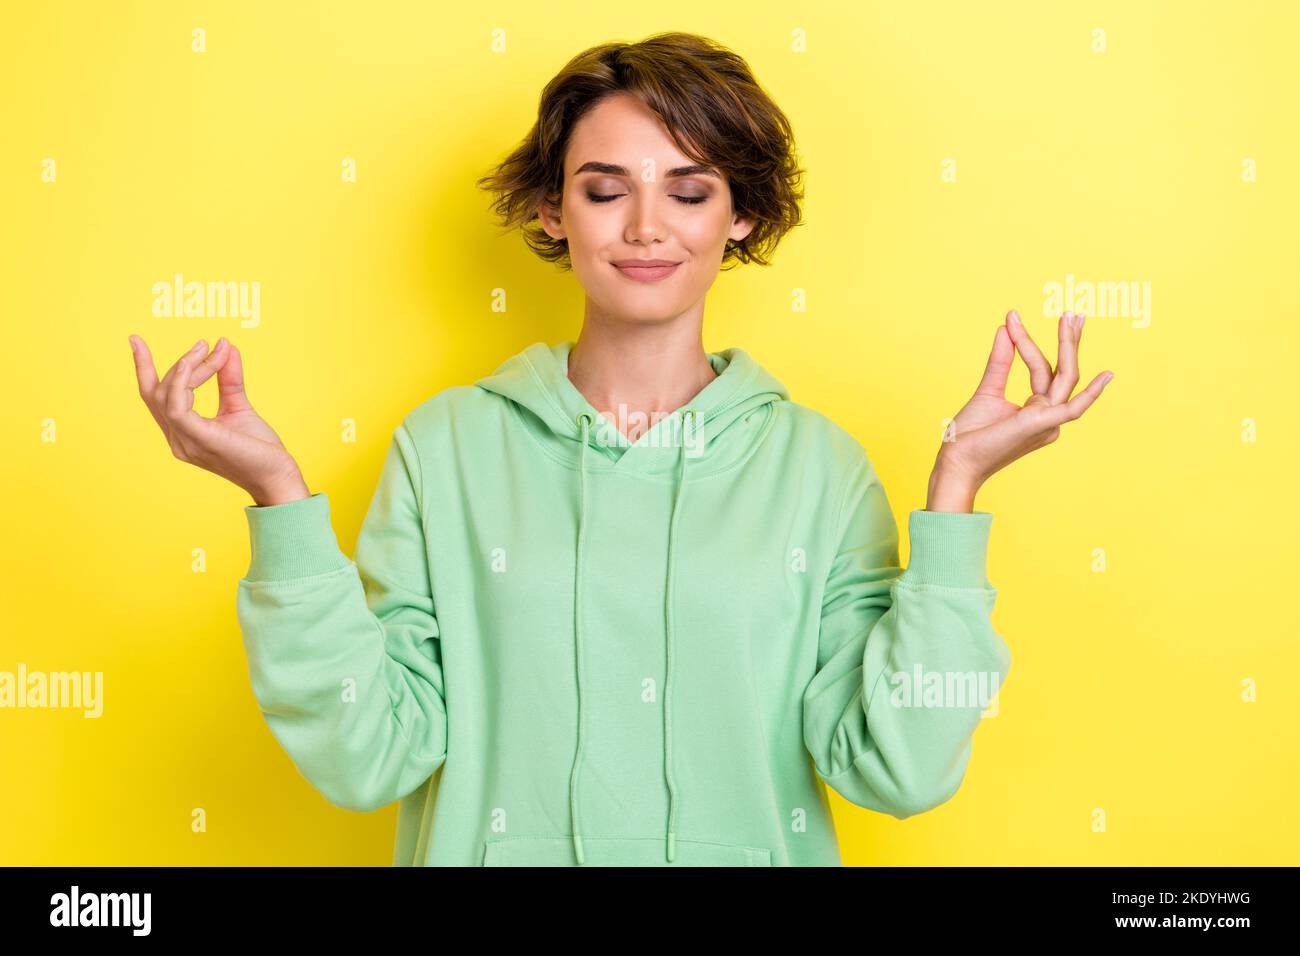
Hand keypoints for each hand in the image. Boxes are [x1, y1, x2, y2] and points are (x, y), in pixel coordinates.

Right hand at [129, 335, 310, 505]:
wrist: (277, 475)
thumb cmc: (259, 448)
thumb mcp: (239, 406)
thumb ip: (228, 379)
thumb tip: (227, 346)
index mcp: (182, 432)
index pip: (153, 397)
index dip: (142, 367)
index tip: (136, 339)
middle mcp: (177, 439)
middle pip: (158, 392)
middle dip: (179, 362)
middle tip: (204, 344)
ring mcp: (186, 441)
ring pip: (166, 395)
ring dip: (186, 366)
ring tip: (206, 348)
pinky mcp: (200, 439)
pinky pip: (177, 406)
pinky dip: (181, 382)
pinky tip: (191, 364)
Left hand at [928, 310, 1113, 497]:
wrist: (957, 461)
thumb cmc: (971, 435)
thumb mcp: (988, 390)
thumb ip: (1000, 360)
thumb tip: (1005, 328)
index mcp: (1037, 409)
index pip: (1041, 368)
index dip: (1027, 341)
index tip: (1012, 316)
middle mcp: (1048, 416)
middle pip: (1064, 371)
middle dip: (1068, 340)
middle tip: (1073, 312)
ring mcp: (1048, 422)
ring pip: (1065, 378)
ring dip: (1068, 346)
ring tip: (1070, 317)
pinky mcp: (1041, 425)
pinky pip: (1072, 408)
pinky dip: (1090, 393)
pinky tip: (1105, 376)